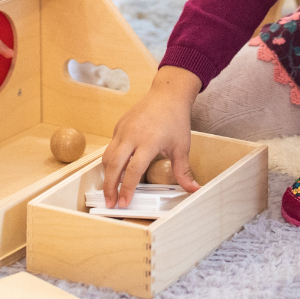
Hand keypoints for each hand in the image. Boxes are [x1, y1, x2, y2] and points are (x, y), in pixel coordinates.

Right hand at [100, 66, 201, 207]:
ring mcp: (123, 130)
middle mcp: (132, 136)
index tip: (124, 203)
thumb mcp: (181, 147)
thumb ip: (183, 171)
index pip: (133, 171)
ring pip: (107, 156)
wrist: (167, 95)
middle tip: (110, 202)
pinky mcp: (118, 126)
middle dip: (110, 187)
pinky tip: (116, 170)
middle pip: (114, 166)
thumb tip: (193, 189)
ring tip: (110, 190)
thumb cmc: (175, 120)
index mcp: (148, 142)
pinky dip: (110, 161)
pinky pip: (110, 147)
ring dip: (107, 175)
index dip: (127, 189)